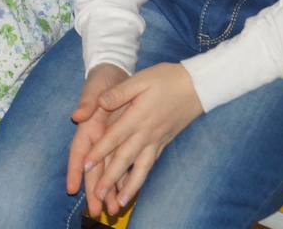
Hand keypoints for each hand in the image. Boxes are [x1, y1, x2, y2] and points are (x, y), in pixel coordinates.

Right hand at [65, 62, 130, 215]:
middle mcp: (97, 137)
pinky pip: (122, 162)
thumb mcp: (95, 87)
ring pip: (109, 169)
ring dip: (110, 189)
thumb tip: (77, 115)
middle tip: (96, 210)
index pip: (79, 152)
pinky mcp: (122, 139)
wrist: (115, 72)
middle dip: (94, 189)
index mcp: (89, 126)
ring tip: (114, 210)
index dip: (75, 170)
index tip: (72, 188)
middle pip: (94, 168)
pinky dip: (124, 178)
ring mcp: (109, 140)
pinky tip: (127, 194)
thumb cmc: (102, 79)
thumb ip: (88, 101)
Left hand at [80, 62, 203, 216]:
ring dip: (129, 186)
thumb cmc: (166, 79)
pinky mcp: (163, 143)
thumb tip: (101, 101)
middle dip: (110, 178)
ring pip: (141, 168)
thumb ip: (120, 92)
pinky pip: (150, 165)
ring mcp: (157, 140)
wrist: (198, 86)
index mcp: (137, 116)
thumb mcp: (142, 78)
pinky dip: (142, 179)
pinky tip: (135, 188)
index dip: (99, 152)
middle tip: (97, 195)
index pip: (114, 137)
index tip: (85, 166)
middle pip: (125, 158)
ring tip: (119, 203)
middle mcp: (147, 133)